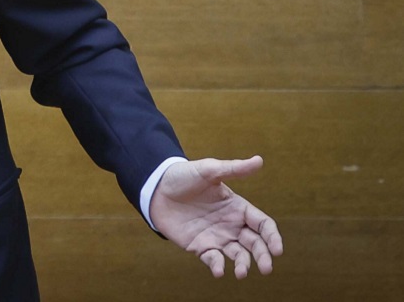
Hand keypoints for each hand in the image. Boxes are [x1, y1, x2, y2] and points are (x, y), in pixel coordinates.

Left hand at [150, 156, 282, 278]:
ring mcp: (216, 237)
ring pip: (238, 255)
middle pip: (255, 244)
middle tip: (266, 268)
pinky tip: (219, 271)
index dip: (272, 237)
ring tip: (241, 273)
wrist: (155, 188)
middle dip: (263, 256)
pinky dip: (218, 267)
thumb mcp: (209, 170)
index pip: (263, 225)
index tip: (277, 250)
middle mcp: (231, 224)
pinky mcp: (200, 246)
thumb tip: (259, 160)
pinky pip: (213, 259)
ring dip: (243, 265)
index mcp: (238, 208)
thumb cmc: (183, 176)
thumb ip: (233, 169)